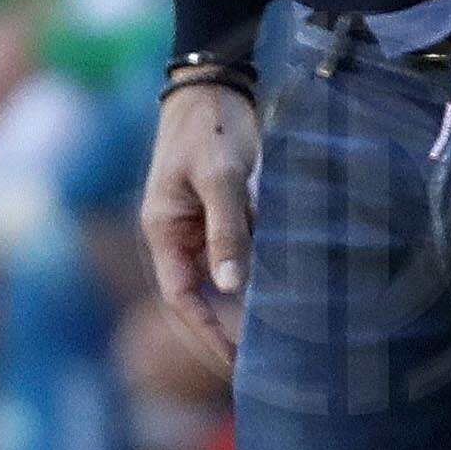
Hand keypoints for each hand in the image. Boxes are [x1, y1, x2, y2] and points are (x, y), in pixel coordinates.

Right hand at [140, 83, 259, 359]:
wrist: (215, 84)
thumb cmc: (212, 128)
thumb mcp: (221, 176)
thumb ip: (228, 227)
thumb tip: (231, 284)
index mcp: (164, 232)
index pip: (183, 298)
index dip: (205, 332)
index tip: (234, 361)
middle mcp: (178, 235)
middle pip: (200, 296)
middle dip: (224, 330)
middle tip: (260, 365)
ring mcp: (200, 223)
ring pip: (221, 276)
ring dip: (244, 305)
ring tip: (278, 339)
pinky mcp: (224, 210)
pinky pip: (239, 251)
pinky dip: (258, 273)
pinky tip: (286, 291)